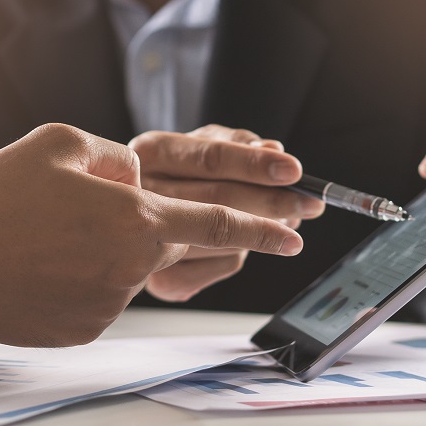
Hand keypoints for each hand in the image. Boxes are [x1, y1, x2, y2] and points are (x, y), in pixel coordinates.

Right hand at [0, 124, 301, 351]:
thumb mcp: (62, 143)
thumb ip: (119, 158)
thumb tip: (139, 178)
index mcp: (133, 218)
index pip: (216, 223)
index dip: (261, 227)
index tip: (295, 234)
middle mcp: (129, 268)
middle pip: (181, 253)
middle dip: (209, 241)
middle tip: (191, 227)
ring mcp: (106, 306)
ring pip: (129, 272)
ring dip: (111, 251)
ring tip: (50, 236)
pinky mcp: (82, 331)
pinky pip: (99, 298)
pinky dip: (84, 278)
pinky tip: (40, 263)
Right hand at [129, 124, 323, 301]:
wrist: (114, 220)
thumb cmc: (166, 174)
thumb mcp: (193, 143)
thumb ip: (231, 143)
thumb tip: (272, 149)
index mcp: (150, 151)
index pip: (210, 158)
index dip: (255, 165)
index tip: (293, 170)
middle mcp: (142, 196)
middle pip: (220, 201)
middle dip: (275, 202)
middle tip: (311, 204)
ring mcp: (144, 242)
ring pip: (224, 239)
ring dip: (263, 232)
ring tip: (285, 220)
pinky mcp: (158, 283)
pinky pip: (219, 269)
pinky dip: (239, 256)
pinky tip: (242, 243)